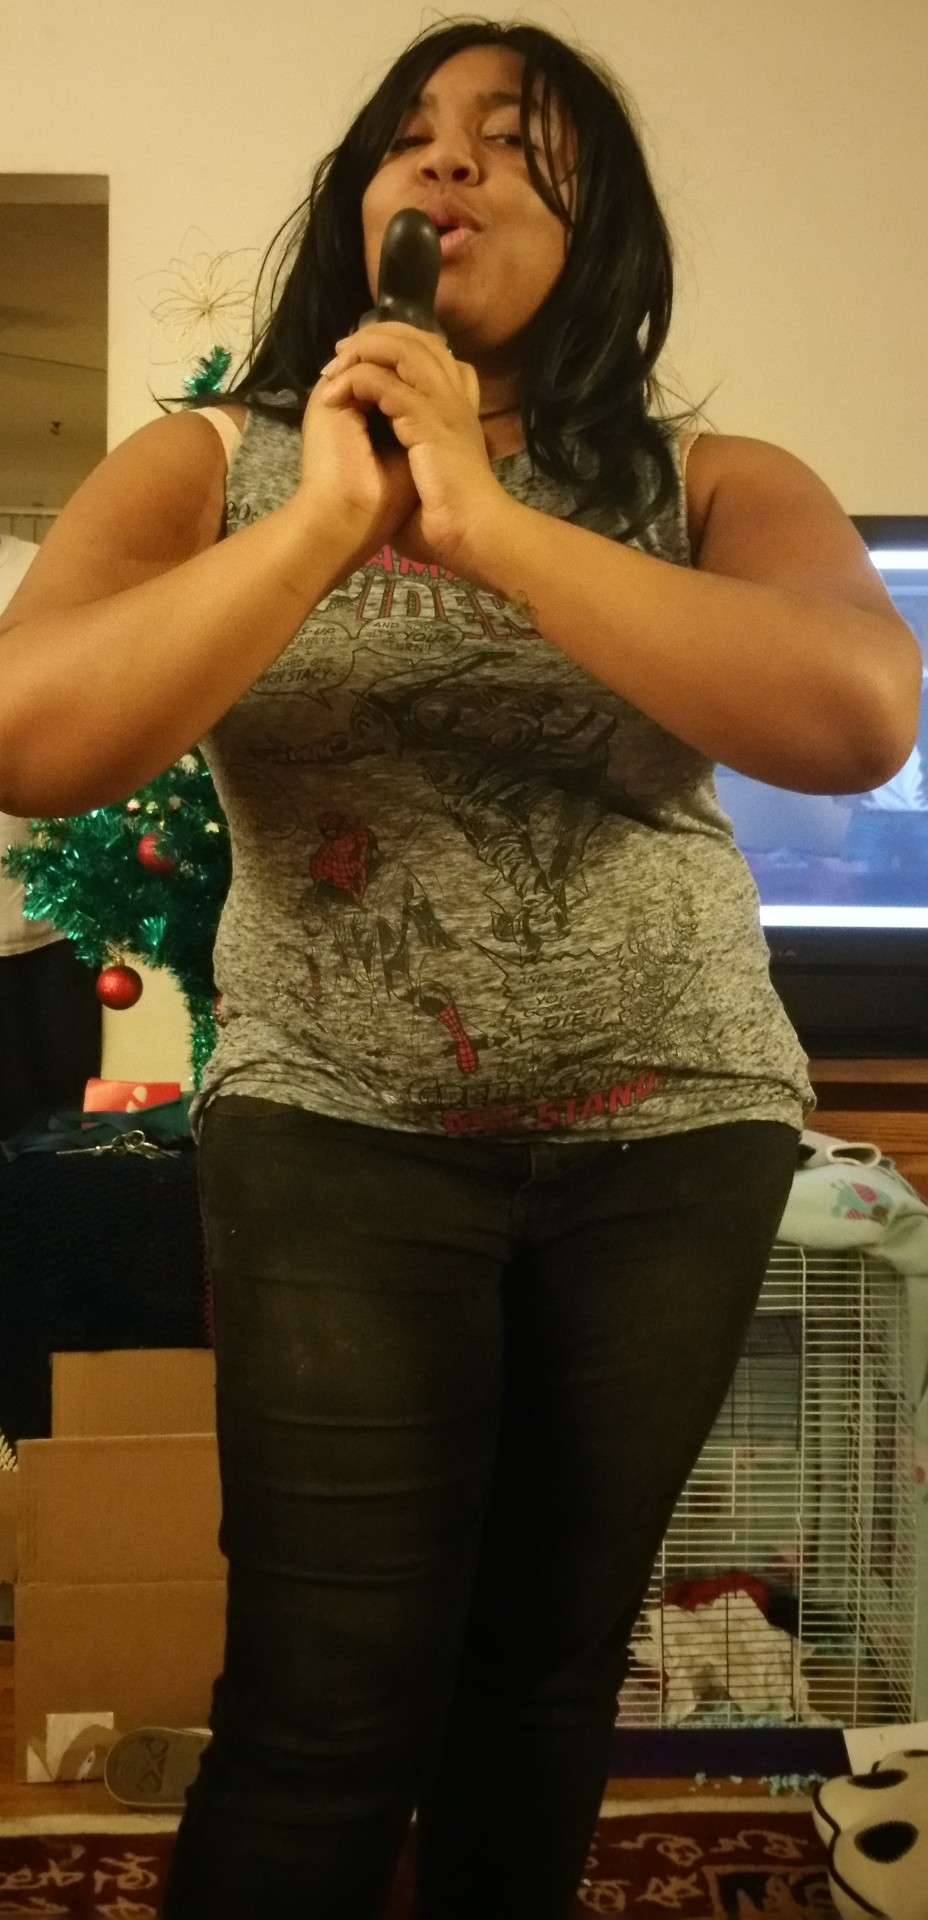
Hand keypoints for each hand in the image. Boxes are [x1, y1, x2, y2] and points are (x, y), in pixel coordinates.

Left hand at [317, 322, 505, 574]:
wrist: (471, 535)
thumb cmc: (450, 521)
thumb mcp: (423, 481)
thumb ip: (405, 461)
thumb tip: (376, 470)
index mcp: (457, 412)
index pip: (433, 355)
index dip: (397, 348)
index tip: (361, 363)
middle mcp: (454, 400)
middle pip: (418, 340)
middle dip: (375, 338)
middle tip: (341, 352)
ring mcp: (444, 405)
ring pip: (402, 349)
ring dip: (363, 351)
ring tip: (335, 366)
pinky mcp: (428, 418)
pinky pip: (384, 381)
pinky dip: (354, 381)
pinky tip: (333, 397)